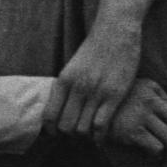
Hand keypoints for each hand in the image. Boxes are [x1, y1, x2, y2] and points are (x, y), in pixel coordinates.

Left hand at [44, 20, 140, 140]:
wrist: (116, 30)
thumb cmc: (96, 48)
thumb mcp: (74, 66)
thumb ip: (67, 86)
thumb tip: (62, 108)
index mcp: (64, 80)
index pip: (49, 116)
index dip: (52, 130)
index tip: (58, 133)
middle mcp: (77, 87)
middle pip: (65, 126)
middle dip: (70, 135)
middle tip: (77, 135)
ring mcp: (96, 92)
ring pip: (83, 129)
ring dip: (86, 136)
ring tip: (90, 135)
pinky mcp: (114, 95)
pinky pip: (101, 125)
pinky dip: (100, 137)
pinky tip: (102, 137)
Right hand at [109, 79, 166, 166]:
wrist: (80, 106)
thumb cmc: (108, 104)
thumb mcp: (132, 93)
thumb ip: (153, 104)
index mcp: (153, 88)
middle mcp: (151, 99)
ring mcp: (141, 114)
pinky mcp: (130, 129)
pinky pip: (155, 147)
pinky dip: (157, 157)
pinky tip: (153, 161)